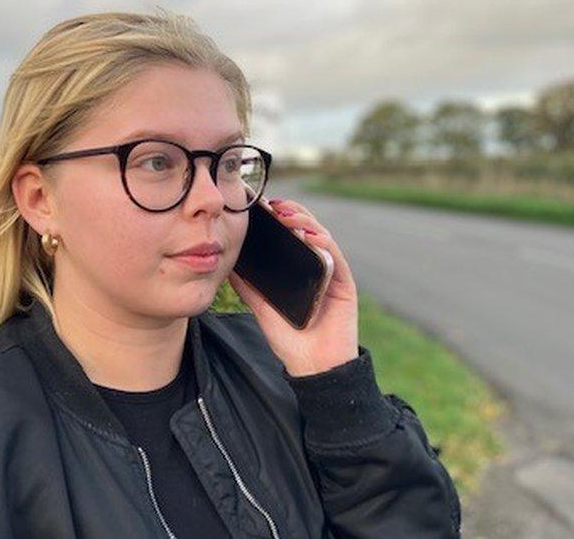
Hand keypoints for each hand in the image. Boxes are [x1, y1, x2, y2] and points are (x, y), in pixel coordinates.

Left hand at [228, 198, 358, 376]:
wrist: (312, 367)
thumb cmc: (290, 340)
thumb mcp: (262, 308)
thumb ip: (248, 287)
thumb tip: (228, 264)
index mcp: (300, 270)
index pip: (291, 236)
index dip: (279, 218)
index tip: (262, 207)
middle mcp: (317, 267)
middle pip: (307, 231)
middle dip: (292, 213)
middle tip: (273, 205)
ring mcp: (332, 274)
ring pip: (322, 238)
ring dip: (306, 222)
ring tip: (288, 216)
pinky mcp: (345, 284)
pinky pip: (335, 258)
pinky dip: (324, 244)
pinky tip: (311, 236)